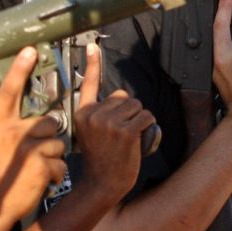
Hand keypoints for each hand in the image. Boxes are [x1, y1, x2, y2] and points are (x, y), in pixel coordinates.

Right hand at [0, 47, 67, 230]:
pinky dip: (55, 177)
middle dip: (49, 139)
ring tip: (34, 176)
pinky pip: (60, 165)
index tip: (29, 49)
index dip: (20, 69)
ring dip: (52, 161)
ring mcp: (26, 147)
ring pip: (57, 144)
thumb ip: (7, 133)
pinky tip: (40, 185)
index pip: (9, 91)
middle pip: (49, 122)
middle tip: (34, 160)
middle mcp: (11, 132)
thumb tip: (29, 124)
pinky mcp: (40, 163)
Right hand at [74, 43, 157, 201]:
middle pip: (123, 96)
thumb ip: (101, 113)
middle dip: (129, 111)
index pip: (89, 84)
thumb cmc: (101, 159)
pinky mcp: (125, 131)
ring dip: (140, 119)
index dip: (93, 63)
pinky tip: (140, 139)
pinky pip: (146, 117)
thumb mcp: (91, 133)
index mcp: (83, 113)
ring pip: (137, 106)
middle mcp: (94, 115)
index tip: (92, 45)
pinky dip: (149, 126)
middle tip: (121, 133)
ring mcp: (109, 123)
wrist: (102, 184)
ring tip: (129, 137)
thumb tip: (122, 96)